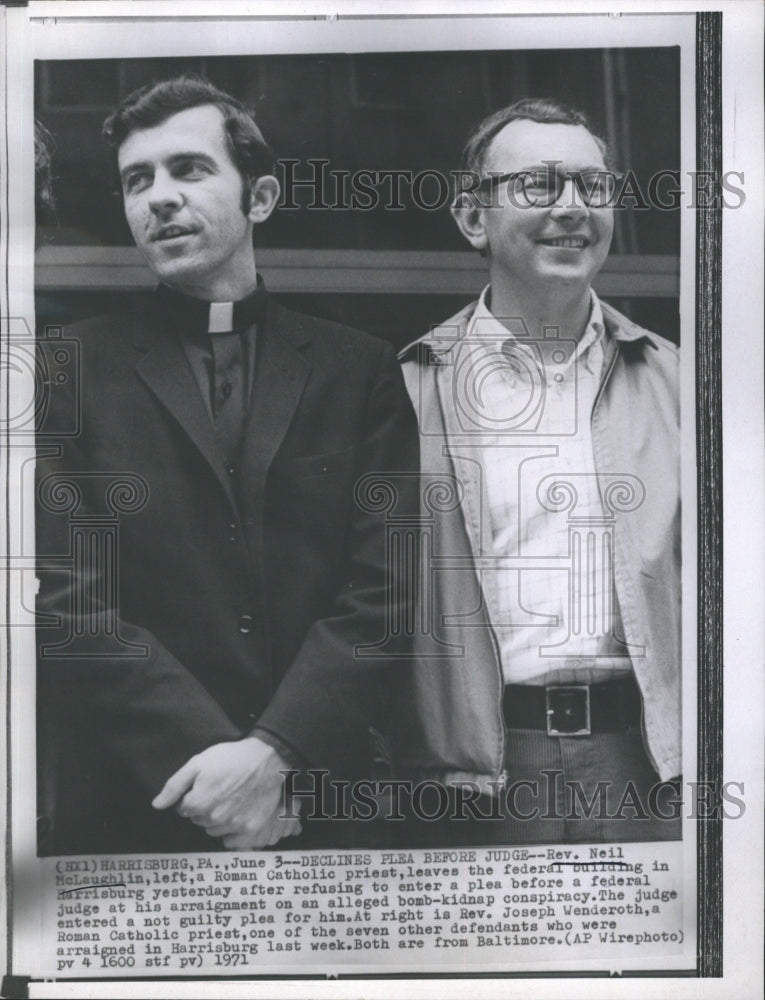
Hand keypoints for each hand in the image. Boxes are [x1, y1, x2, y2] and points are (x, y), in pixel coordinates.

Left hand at [151, 737, 301, 848]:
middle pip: (199, 820)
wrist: (267, 759)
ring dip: (218, 818)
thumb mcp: (198, 763)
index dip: (192, 796)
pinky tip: (240, 811)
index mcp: (198, 803)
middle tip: (219, 789)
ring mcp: (234, 825)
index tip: (204, 785)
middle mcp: (214, 819)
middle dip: (204, 807)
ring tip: (231, 798)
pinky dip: (233, 828)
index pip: (184, 810)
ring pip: (214, 829)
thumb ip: (174, 786)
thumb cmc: (232, 758)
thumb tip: (157, 805)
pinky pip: (232, 838)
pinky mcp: (250, 829)